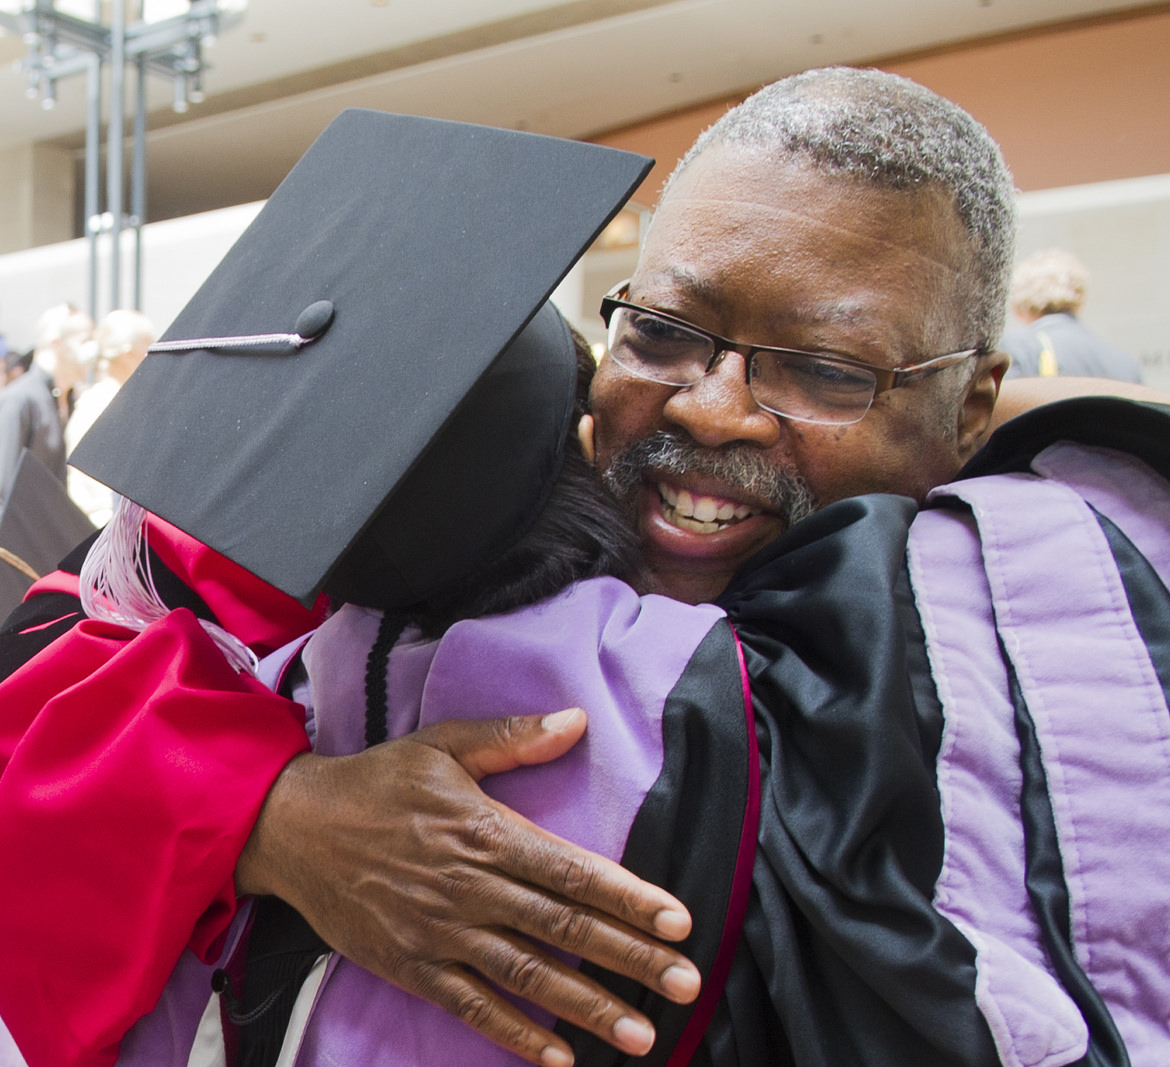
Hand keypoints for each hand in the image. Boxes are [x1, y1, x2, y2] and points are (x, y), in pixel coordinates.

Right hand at [236, 708, 700, 1066]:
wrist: (295, 829)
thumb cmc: (378, 782)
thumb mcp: (443, 745)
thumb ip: (511, 738)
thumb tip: (576, 720)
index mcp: (485, 833)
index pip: (573, 871)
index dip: (629, 898)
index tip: (679, 921)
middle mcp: (471, 889)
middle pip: (564, 930)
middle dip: (631, 958)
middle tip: (687, 983)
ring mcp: (442, 934)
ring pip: (528, 977)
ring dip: (588, 1008)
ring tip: (641, 1035)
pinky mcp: (413, 968)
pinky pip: (472, 1008)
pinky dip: (516, 1036)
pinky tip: (559, 1059)